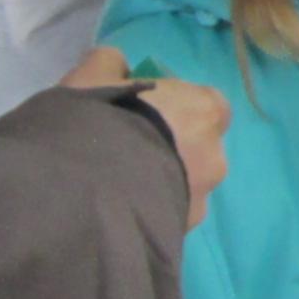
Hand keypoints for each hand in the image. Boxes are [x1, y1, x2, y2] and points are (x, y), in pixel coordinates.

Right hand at [66, 46, 232, 226]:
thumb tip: (117, 64)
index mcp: (205, 112)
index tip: (148, 113)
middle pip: (198, 150)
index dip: (179, 109)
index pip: (207, 106)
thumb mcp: (91, 77)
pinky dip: (149, 214)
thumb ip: (109, 63)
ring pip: (183, 189)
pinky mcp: (180, 235)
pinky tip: (117, 212)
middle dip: (171, 151)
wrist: (83, 192)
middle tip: (128, 151)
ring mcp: (200, 202)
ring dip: (161, 186)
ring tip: (119, 188)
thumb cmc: (98, 121)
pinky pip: (166, 218)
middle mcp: (215, 157)